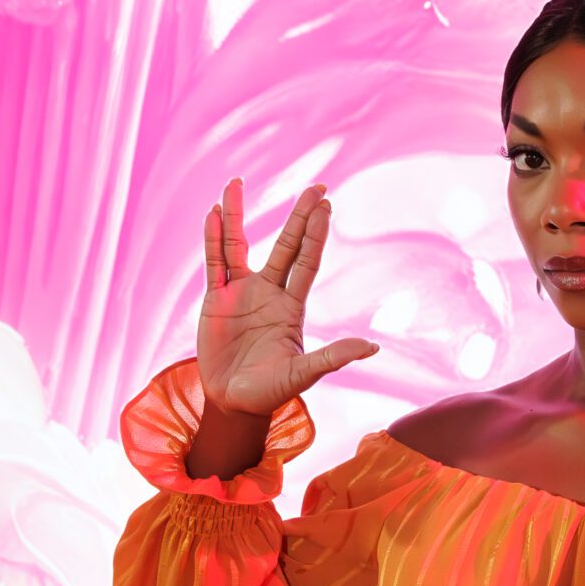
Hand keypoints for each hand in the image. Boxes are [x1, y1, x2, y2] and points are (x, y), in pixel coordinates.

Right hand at [196, 177, 378, 415]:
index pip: (307, 261)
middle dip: (298, 217)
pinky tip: (214, 213)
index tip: (326, 205)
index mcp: (291, 306)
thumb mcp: (303, 375)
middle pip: (284, 245)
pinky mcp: (214, 300)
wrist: (233, 403)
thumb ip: (333, 358)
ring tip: (236, 182)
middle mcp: (268, 292)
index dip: (315, 234)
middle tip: (315, 187)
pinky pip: (214, 262)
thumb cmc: (271, 392)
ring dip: (237, 215)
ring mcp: (240, 293)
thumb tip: (372, 348)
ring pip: (237, 245)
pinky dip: (212, 238)